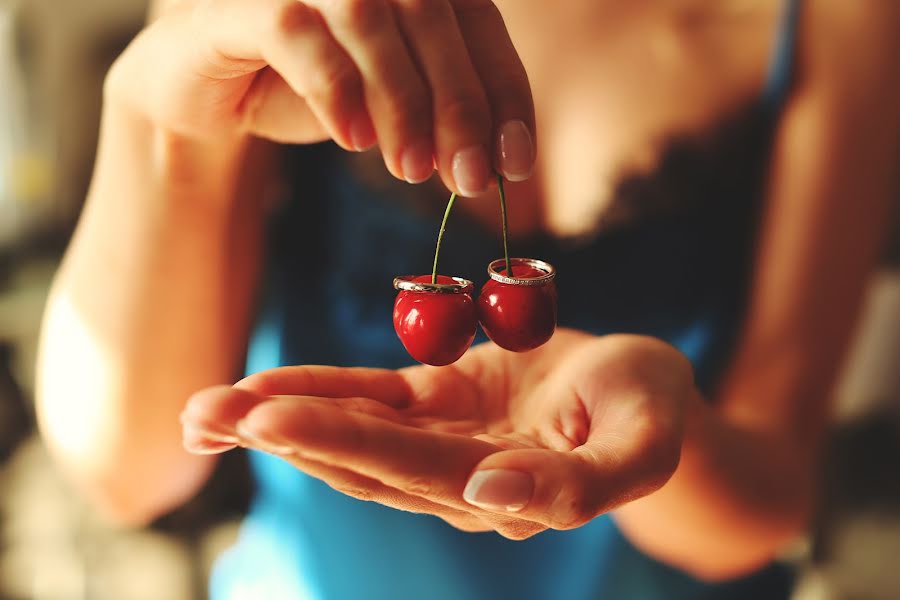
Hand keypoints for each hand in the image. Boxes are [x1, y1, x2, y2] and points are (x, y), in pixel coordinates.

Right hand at [107, 0, 535, 194]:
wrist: (209, 89)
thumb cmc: (309, 88)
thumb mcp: (387, 105)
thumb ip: (437, 116)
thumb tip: (491, 165)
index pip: (479, 25)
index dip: (503, 95)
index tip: (515, 164)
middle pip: (433, 16)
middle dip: (459, 106)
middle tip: (468, 179)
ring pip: (369, 17)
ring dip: (401, 101)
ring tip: (411, 170)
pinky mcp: (240, 2)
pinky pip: (295, 33)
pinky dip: (333, 88)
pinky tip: (354, 140)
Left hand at [182, 330, 695, 538]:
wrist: (642, 390)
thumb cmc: (654, 412)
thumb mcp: (644, 444)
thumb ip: (580, 485)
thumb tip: (492, 497)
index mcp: (503, 491)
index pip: (409, 469)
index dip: (340, 442)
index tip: (269, 420)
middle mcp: (458, 476)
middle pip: (359, 459)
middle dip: (280, 436)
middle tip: (202, 416)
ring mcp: (441, 439)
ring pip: (350, 433)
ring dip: (277, 419)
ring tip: (204, 410)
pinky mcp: (435, 402)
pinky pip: (369, 396)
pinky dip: (316, 389)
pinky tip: (260, 388)